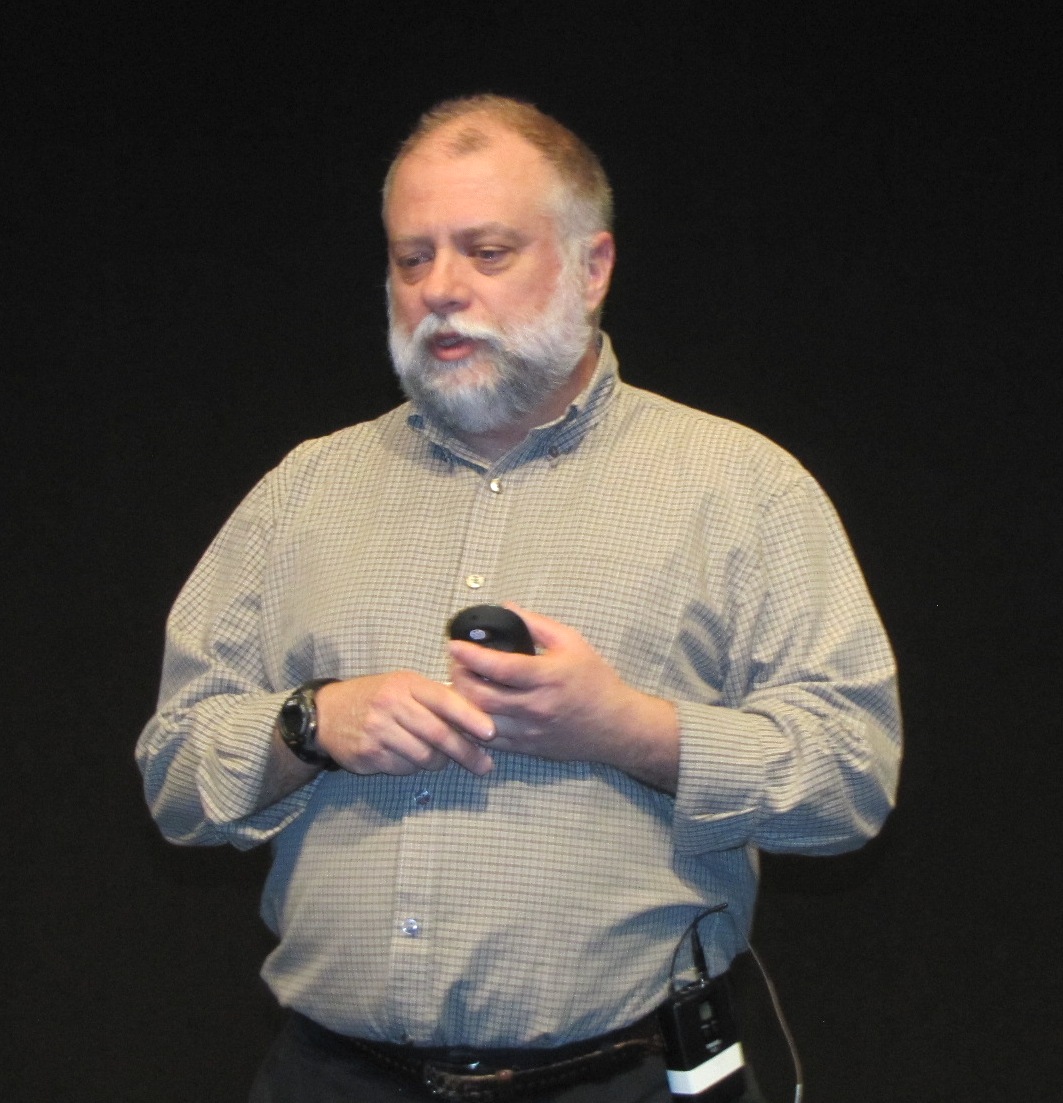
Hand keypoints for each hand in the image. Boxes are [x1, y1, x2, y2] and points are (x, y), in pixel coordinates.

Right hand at [314, 672, 495, 776]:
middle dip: (466, 752)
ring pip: (424, 755)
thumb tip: (477, 715)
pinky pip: (404, 767)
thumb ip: (435, 697)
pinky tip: (412, 759)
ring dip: (439, 762)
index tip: (491, 732)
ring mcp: (378, 730)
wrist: (327, 713)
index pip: (445, 700)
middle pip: (438, 733)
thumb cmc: (377, 697)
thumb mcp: (403, 685)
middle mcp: (392, 704)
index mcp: (406, 684)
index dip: (470, 717)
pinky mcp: (368, 753)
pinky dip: (414, 767)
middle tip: (484, 765)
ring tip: (443, 760)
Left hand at [447, 605, 679, 790]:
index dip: (471, 655)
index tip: (453, 644)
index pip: (500, 668)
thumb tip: (507, 608)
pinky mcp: (527, 747)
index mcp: (548, 677)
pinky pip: (490, 739)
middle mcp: (536, 707)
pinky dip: (473, 723)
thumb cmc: (596, 680)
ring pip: (481, 721)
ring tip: (460, 683)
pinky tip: (470, 708)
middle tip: (455, 663)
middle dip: (459, 677)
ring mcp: (530, 731)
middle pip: (481, 697)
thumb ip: (538, 624)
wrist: (616, 726)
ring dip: (463, 702)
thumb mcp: (572, 643)